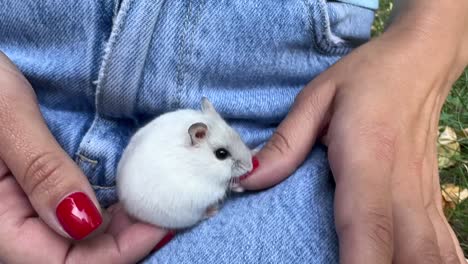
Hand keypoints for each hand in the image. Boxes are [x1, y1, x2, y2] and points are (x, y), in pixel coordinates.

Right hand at [0, 51, 169, 262]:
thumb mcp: (6, 114)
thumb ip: (42, 170)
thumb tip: (86, 224)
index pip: (61, 263)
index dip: (118, 251)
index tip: (160, 222)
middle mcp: (7, 222)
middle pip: (74, 257)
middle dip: (125, 241)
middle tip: (163, 210)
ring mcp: (21, 207)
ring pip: (76, 240)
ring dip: (119, 228)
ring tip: (152, 202)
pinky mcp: (32, 191)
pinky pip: (73, 215)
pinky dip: (106, 210)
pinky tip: (127, 192)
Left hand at [240, 19, 466, 263]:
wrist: (419, 62)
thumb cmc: (366, 77)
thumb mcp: (316, 99)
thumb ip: (285, 144)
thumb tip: (247, 180)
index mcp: (368, 160)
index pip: (367, 226)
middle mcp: (402, 186)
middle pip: (407, 255)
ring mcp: (423, 196)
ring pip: (432, 256)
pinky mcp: (431, 198)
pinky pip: (445, 245)